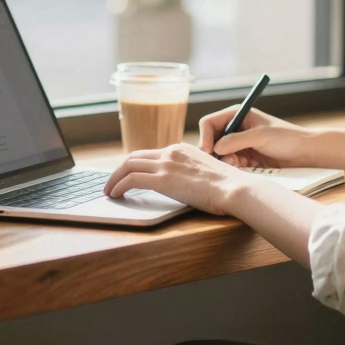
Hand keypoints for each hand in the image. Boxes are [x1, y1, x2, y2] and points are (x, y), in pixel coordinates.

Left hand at [103, 143, 259, 214]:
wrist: (235, 188)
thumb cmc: (228, 187)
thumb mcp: (207, 173)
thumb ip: (192, 174)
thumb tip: (186, 185)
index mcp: (181, 149)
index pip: (150, 154)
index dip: (135, 165)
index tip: (128, 175)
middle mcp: (171, 152)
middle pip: (134, 157)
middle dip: (119, 170)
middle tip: (112, 183)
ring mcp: (166, 164)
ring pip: (128, 166)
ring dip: (114, 179)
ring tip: (109, 191)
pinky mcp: (162, 179)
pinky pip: (131, 179)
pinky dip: (119, 186)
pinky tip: (115, 195)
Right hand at [198, 107, 312, 168]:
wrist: (305, 153)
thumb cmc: (287, 138)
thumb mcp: (260, 136)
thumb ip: (236, 141)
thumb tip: (216, 148)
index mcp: (237, 115)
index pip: (210, 123)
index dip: (205, 136)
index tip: (208, 151)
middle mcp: (235, 128)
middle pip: (212, 139)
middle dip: (215, 151)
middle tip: (224, 161)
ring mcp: (240, 144)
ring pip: (220, 154)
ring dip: (226, 160)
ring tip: (239, 164)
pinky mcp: (245, 158)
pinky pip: (231, 163)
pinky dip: (234, 167)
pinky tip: (245, 168)